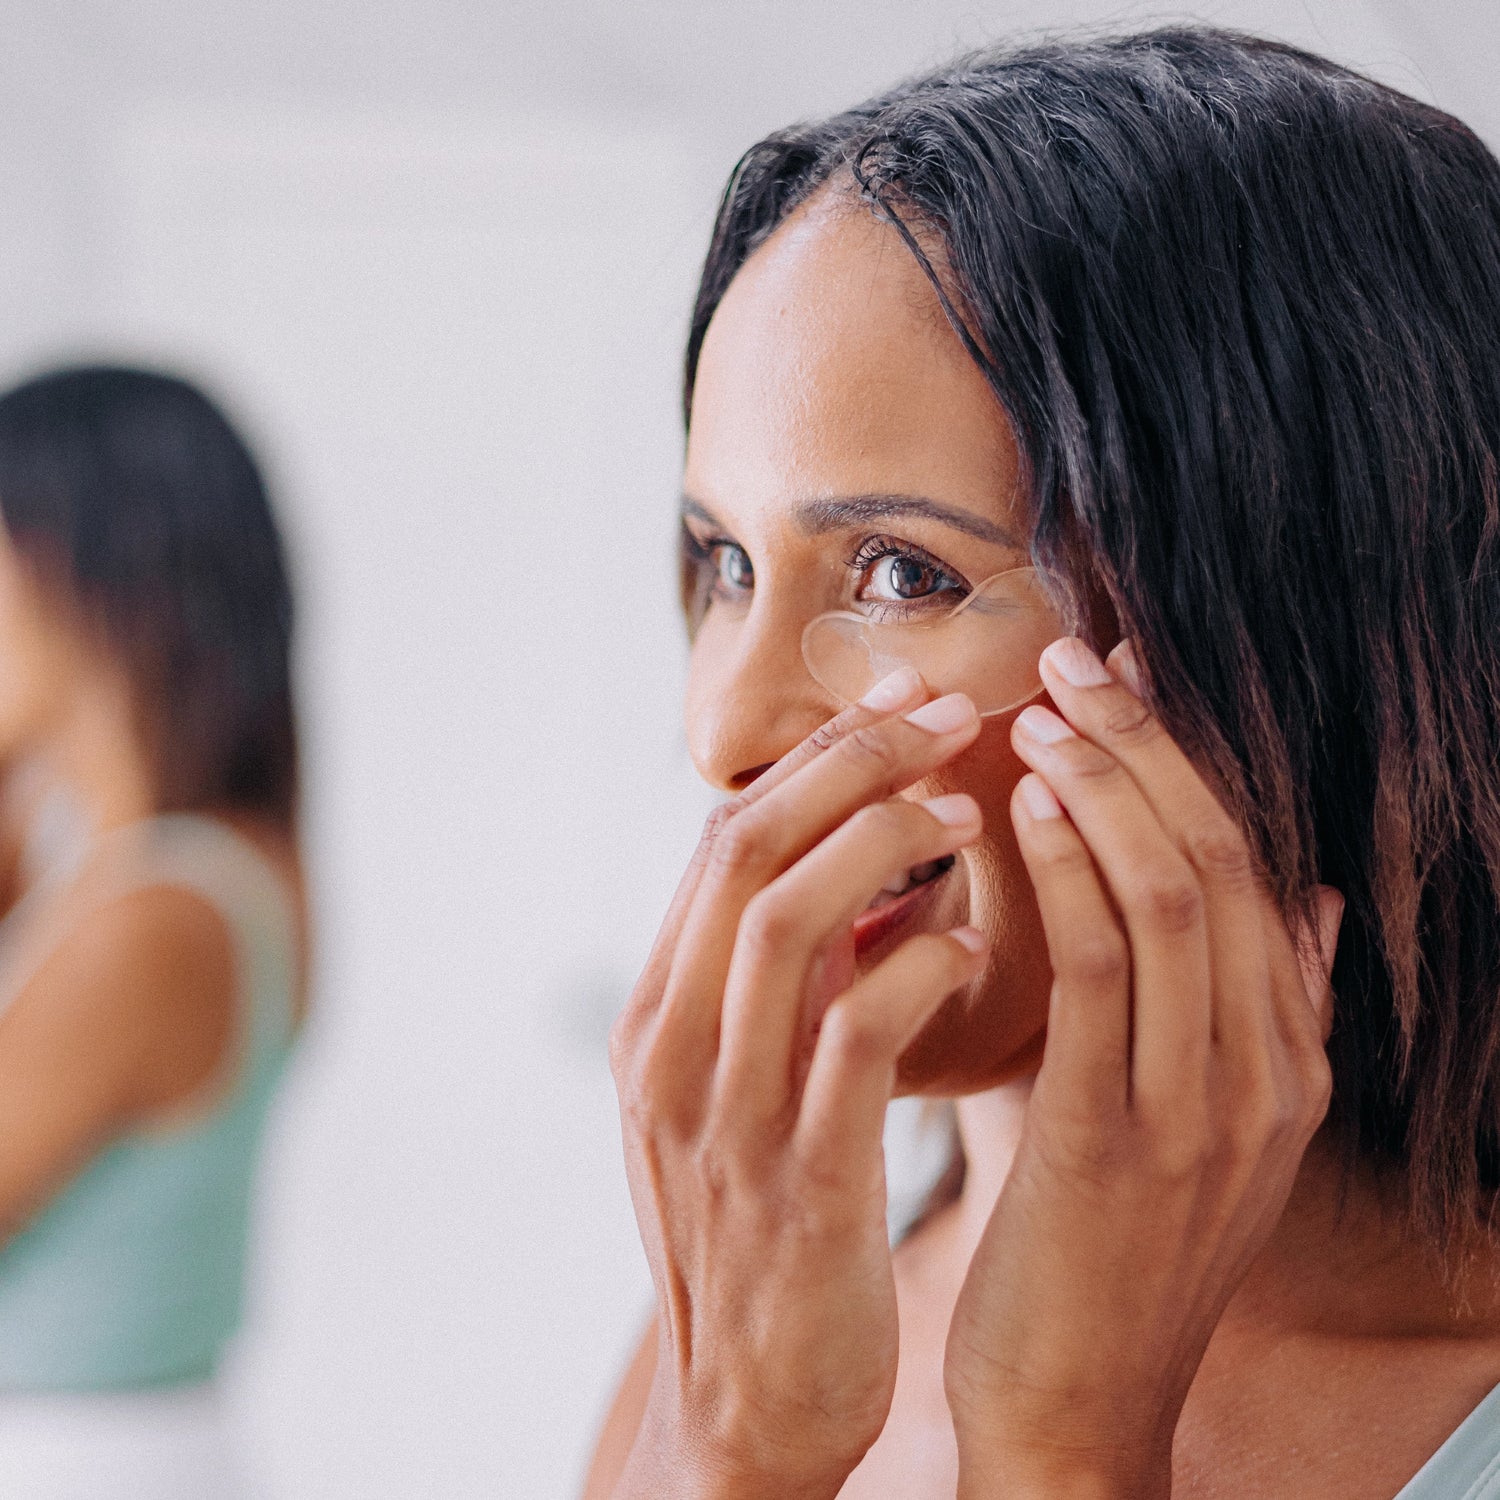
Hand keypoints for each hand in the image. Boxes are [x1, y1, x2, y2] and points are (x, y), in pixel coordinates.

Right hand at [609, 673, 989, 1498]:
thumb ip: (780, 990)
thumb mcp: (742, 1091)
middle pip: (742, 852)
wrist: (749, 1407)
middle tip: (942, 713)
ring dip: (882, 844)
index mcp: (657, 1017)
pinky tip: (976, 944)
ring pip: (786, 923)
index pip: (722, 843)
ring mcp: (724, 1112)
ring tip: (966, 811)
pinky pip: (855, 1037)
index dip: (815, 759)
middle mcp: (670, 1048)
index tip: (897, 703)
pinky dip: (917, 968)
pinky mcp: (797, 1179)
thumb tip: (869, 873)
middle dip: (847, 764)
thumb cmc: (771, 1228)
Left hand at [944, 638, 1340, 1498]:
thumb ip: (1257, 1010)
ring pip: (1179, 897)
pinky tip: (1024, 809)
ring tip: (1044, 711)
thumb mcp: (1204, 1121)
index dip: (1188, 754)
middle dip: (1150, 742)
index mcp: (1284, 1055)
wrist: (1076, 1404)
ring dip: (1110, 786)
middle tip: (1074, 657)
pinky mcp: (1120, 1143)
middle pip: (1225, 857)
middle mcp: (1268, 1070)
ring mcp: (1205, 1108)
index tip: (1123, 672)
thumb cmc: (1107, 1242)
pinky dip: (1071, 876)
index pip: (1252, 862)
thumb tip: (1308, 902)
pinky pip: (1106, 976)